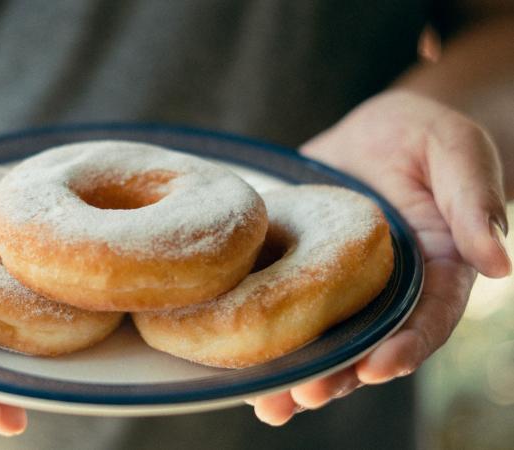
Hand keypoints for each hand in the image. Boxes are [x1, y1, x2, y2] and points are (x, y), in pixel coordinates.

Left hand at [247, 90, 511, 424]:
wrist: (372, 133)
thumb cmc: (422, 135)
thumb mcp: (454, 149)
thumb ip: (474, 200)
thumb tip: (498, 262)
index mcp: (434, 269)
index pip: (428, 319)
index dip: (407, 347)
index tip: (380, 368)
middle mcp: (387, 292)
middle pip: (370, 347)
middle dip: (341, 376)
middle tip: (308, 395)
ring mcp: (342, 289)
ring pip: (326, 344)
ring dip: (301, 376)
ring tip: (272, 405)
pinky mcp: (300, 276)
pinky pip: (285, 314)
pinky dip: (267, 344)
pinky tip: (240, 373)